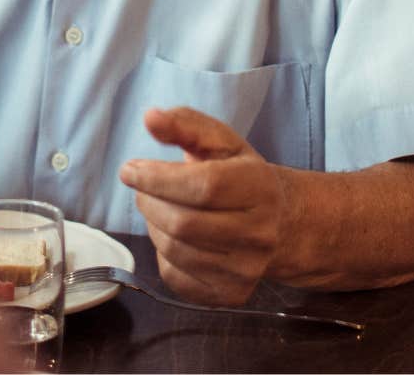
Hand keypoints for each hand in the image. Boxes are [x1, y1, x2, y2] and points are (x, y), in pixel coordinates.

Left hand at [118, 106, 287, 305]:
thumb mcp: (222, 142)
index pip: (202, 186)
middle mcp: (259, 234)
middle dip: (149, 202)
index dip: (157, 178)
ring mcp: (246, 269)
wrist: (283, 226)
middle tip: (144, 190)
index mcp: (260, 188)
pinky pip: (175, 276)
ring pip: (174, 250)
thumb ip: (185, 124)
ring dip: (154, 226)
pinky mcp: (230, 294)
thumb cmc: (243, 177)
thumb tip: (151, 118)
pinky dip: (162, 254)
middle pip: (183, 223)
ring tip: (161, 209)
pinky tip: (174, 236)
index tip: (129, 170)